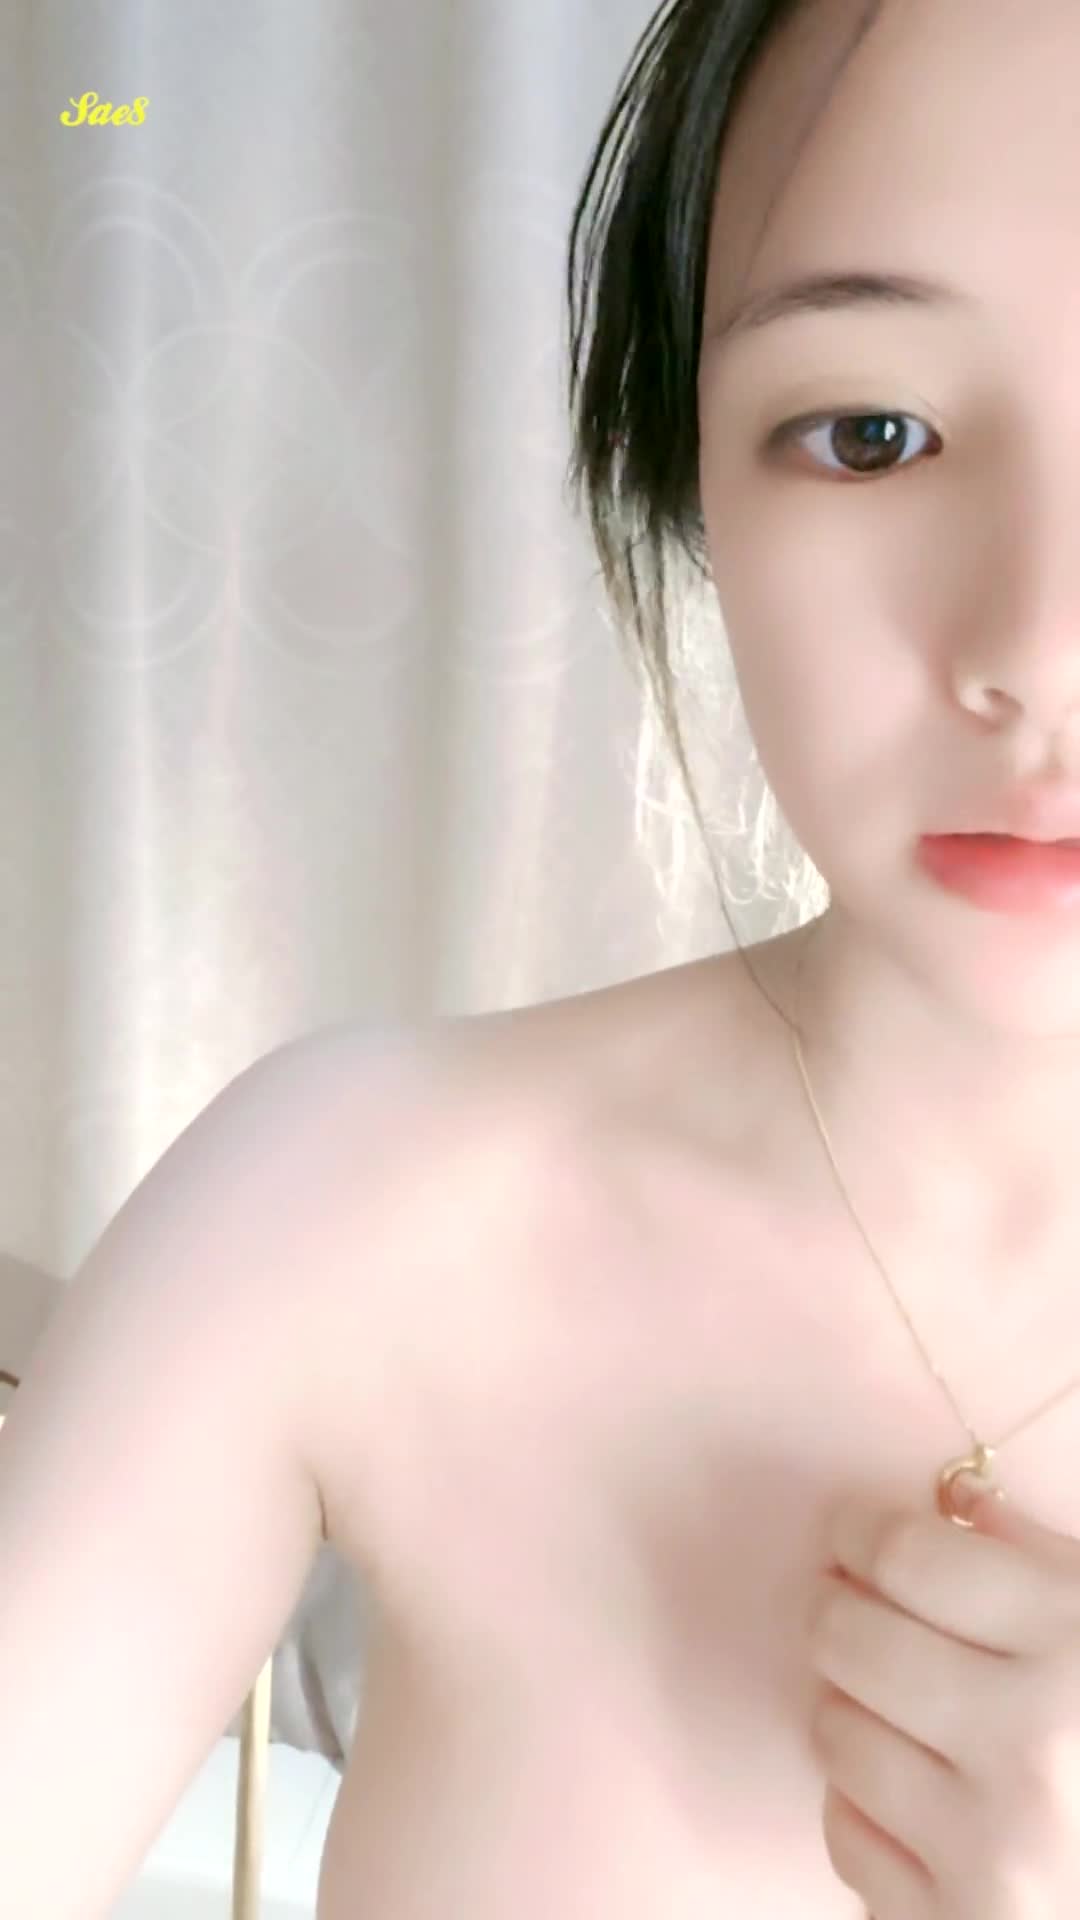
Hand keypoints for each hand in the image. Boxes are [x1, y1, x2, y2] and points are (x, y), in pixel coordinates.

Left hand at [807, 1484, 1079, 1917]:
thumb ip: (1045, 1561)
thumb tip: (953, 1498)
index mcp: (1076, 1649)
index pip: (905, 1554)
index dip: (860, 1529)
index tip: (852, 1530)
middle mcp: (1029, 1747)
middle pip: (847, 1635)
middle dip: (840, 1608)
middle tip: (854, 1607)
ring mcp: (989, 1847)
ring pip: (835, 1730)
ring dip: (851, 1706)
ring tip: (899, 1707)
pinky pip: (845, 1833)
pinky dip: (865, 1807)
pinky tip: (917, 1793)